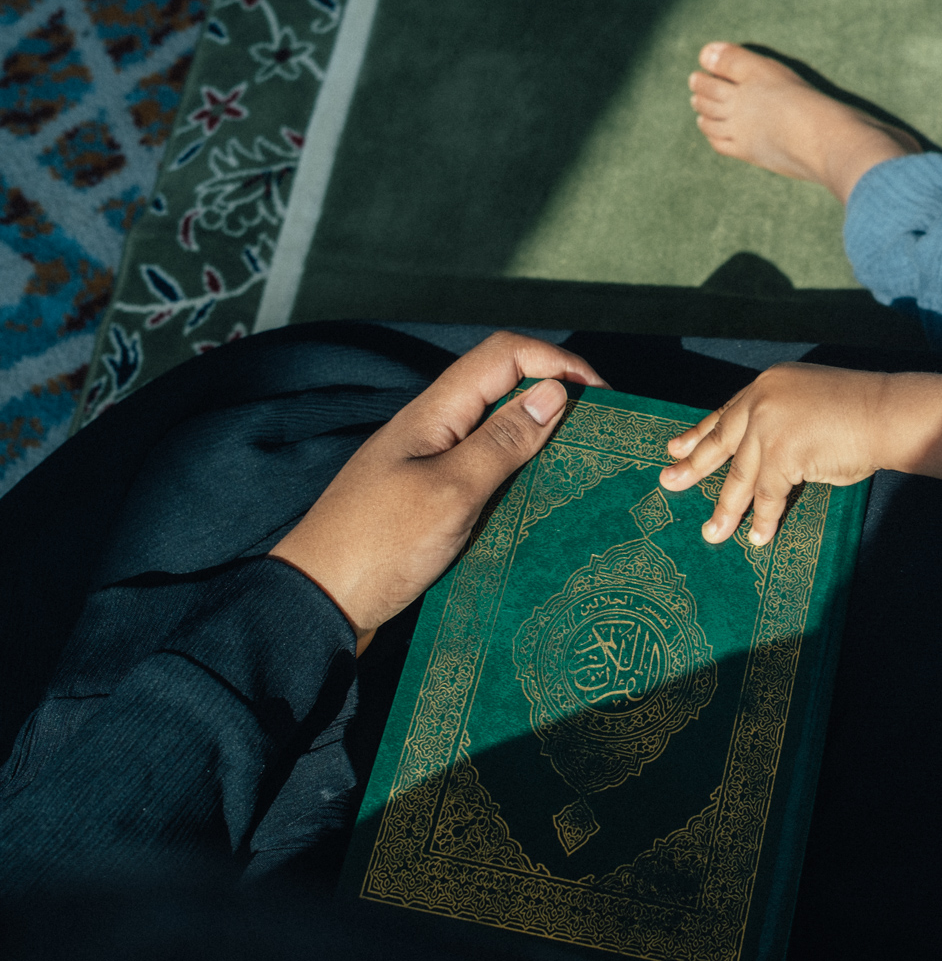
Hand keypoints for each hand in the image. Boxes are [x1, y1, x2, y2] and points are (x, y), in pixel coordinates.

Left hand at [269, 332, 605, 651]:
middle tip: (602, 433)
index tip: (603, 396)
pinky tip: (544, 498)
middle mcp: (434, 428)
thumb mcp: (450, 493)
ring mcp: (431, 464)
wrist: (318, 605)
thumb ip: (502, 442)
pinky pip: (486, 468)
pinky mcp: (432, 498)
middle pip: (504, 386)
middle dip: (556, 395)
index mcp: (434, 413)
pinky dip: (521, 472)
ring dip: (542, 436)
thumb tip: (555, 393)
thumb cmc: (380, 546)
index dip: (557, 361)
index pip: (504, 355)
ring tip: (584, 465)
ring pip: (498, 429)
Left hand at [658, 363, 893, 546]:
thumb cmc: (861, 412)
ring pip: (740, 476)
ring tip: (712, 533)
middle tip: (669, 482)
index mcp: (768, 385)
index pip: (727, 413)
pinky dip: (765, 519)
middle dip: (693, 466)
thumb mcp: (809, 405)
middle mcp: (762, 401)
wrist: (887, 413)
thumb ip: (782, 423)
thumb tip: (762, 461)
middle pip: (721, 441)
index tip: (676, 448)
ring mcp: (770, 427)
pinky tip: (757, 537)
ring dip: (726, 508)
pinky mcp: (782, 454)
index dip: (700, 433)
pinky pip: (768, 495)